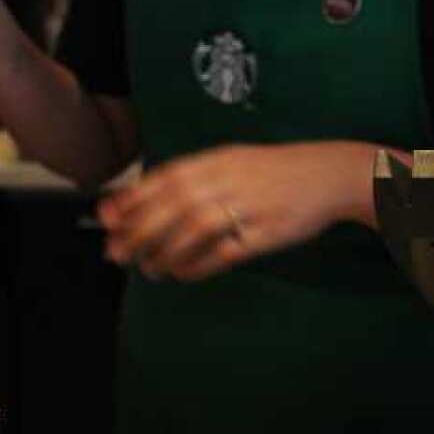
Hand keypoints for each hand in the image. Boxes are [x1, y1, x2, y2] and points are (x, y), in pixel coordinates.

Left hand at [99, 142, 385, 281]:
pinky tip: (181, 273)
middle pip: (175, 206)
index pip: (164, 178)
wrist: (328, 174)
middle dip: (140, 232)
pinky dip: (199, 265)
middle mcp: (228, 180)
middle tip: (116, 254)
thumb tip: (131, 203)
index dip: (132, 200)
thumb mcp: (225, 163)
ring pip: (196, 230)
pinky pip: (225, 252)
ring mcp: (248, 206)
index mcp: (215, 160)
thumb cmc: (266, 172)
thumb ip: (183, 181)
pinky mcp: (266, 234)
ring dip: (166, 252)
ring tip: (149, 268)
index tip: (105, 220)